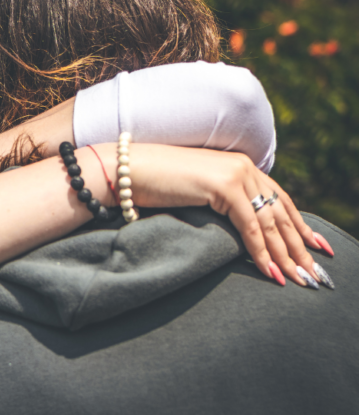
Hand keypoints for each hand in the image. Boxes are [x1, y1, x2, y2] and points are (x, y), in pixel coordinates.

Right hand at [128, 145, 331, 287]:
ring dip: (285, 255)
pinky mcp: (224, 186)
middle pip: (281, 211)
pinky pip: (251, 226)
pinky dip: (261, 251)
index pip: (278, 198)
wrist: (129, 170)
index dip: (298, 225)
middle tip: (313, 273)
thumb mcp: (198, 191)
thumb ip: (222, 200)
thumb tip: (241, 229)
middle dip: (298, 246)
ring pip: (270, 222)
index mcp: (240, 164)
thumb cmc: (156, 184)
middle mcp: (243, 165)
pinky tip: (269, 271)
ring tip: (297, 279)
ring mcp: (235, 173)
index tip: (314, 247)